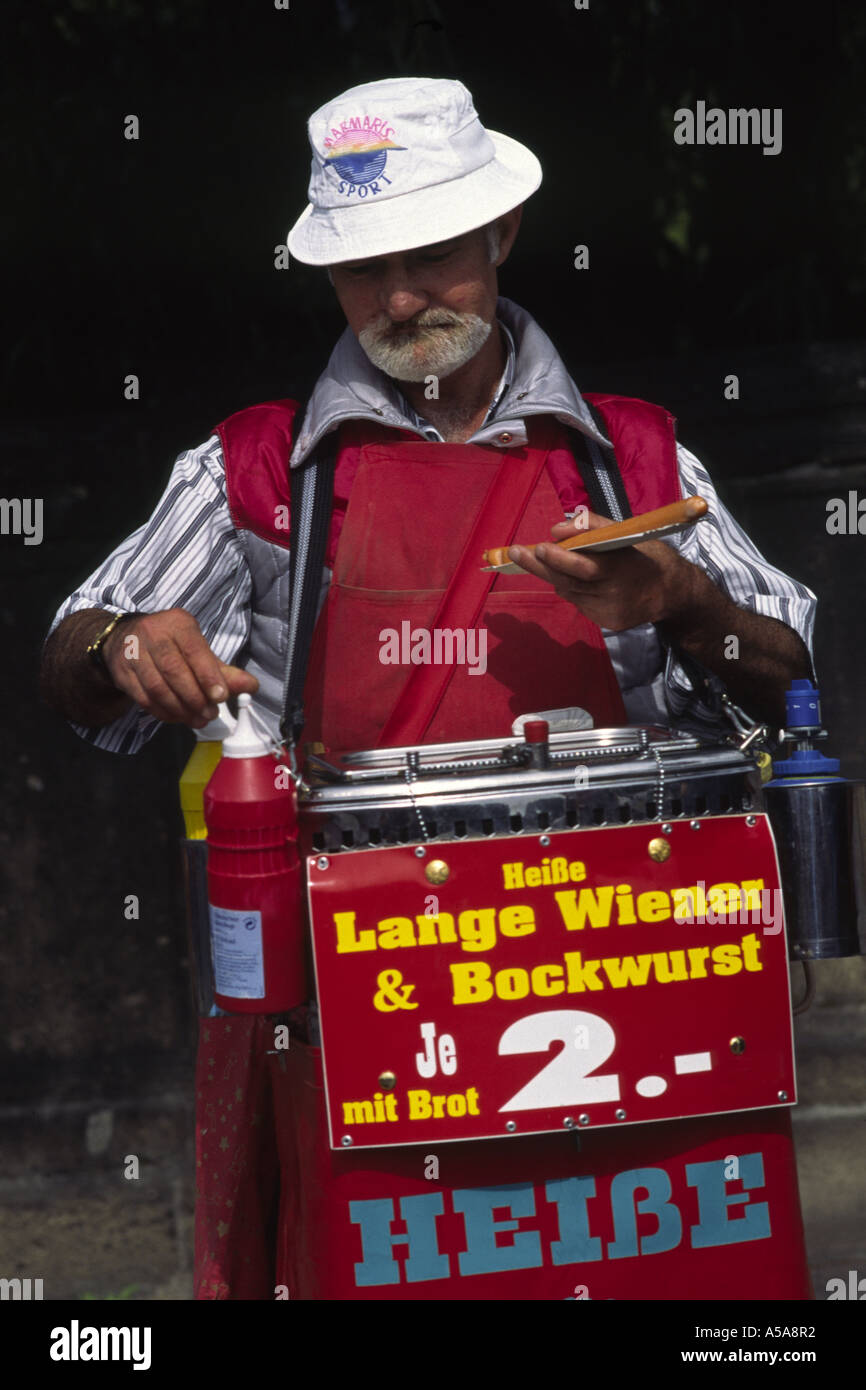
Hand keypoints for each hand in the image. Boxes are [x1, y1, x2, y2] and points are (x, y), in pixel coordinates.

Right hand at [101, 607, 258, 728]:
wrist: (126, 639)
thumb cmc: (172, 645)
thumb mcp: (199, 650)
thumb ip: (224, 671)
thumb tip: (251, 686)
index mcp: (178, 623)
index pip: (194, 650)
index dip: (208, 675)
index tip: (221, 697)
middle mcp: (152, 633)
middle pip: (173, 670)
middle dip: (195, 697)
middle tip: (210, 714)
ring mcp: (133, 653)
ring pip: (157, 687)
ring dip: (180, 709)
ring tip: (197, 719)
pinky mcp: (122, 673)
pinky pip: (144, 698)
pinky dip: (163, 712)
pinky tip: (177, 717)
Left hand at [507, 512, 698, 632]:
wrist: (670, 593)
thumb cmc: (643, 555)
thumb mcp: (625, 533)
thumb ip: (592, 526)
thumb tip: (556, 529)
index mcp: (622, 567)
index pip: (586, 565)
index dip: (561, 558)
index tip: (540, 546)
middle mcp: (614, 593)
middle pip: (569, 581)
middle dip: (539, 565)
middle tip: (516, 551)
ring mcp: (609, 611)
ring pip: (569, 592)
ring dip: (555, 575)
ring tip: (547, 559)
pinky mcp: (606, 623)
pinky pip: (579, 602)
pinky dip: (572, 589)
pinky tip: (578, 581)